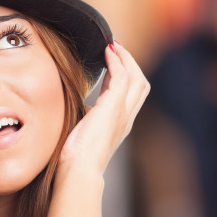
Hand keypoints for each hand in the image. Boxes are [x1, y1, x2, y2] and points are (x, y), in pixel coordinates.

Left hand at [59, 41, 149, 176]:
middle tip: (115, 48)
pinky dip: (116, 61)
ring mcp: (123, 112)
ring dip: (125, 59)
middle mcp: (126, 118)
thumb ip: (86, 118)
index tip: (111, 62)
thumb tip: (81, 106)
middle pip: (141, 84)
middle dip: (130, 64)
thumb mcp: (83, 133)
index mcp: (120, 125)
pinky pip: (122, 76)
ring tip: (113, 46)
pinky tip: (107, 52)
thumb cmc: (76, 158)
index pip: (129, 95)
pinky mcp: (114, 107)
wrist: (79, 170)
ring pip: (137, 78)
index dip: (123, 76)